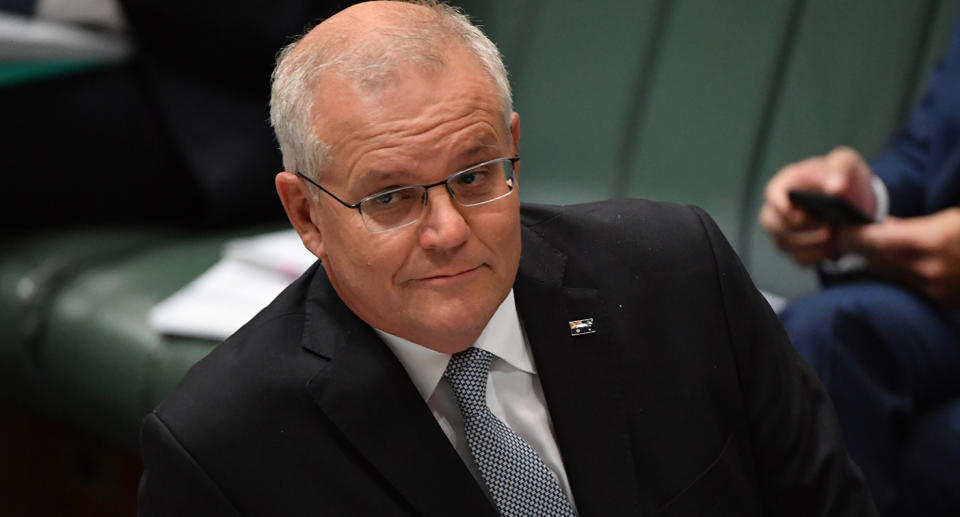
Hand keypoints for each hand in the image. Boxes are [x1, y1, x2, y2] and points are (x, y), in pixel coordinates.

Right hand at [759, 147, 875, 264]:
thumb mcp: (845, 162)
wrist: (854, 199)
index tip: (797, 215)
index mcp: (787, 183)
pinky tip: (833, 249)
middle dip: (798, 229)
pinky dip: (816, 257)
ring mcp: (785, 230)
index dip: (780, 205)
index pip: (772, 193)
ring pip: (783, 244)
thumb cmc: (842, 176)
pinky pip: (798, 258)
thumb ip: (840, 168)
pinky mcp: (797, 249)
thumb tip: (835, 188)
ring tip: (833, 238)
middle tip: (826, 228)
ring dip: (809, 244)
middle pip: (772, 224)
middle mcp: (780, 208)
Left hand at [842, 208, 959, 306]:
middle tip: (846, 242)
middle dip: (859, 252)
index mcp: (929, 242)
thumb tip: (884, 225)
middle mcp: (926, 269)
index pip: (877, 241)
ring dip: (873, 267)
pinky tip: (888, 272)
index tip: (844, 232)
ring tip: (863, 256)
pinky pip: (904, 291)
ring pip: (886, 279)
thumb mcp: (948, 220)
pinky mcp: (938, 304)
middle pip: (876, 263)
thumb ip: (911, 225)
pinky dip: (893, 280)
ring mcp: (932, 290)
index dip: (856, 237)